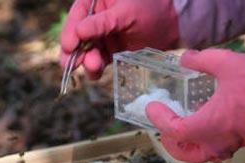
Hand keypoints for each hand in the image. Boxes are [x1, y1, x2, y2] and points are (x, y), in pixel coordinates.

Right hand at [60, 0, 179, 79]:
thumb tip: (79, 32)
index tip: (69, 46)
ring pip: (87, 51)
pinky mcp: (111, 52)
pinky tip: (96, 73)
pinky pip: (99, 61)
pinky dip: (95, 69)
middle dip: (75, 51)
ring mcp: (103, 36)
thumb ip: (102, 23)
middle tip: (72, 64)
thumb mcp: (126, 13)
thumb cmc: (151, 8)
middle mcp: (96, 19)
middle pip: (78, 36)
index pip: (78, 15)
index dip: (70, 32)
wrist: (175, 23)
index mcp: (97, 2)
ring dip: (86, 61)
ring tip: (94, 66)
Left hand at [146, 49, 244, 162]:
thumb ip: (199, 60)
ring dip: (190, 145)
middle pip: (187, 154)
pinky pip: (220, 147)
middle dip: (173, 145)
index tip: (152, 108)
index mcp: (209, 126)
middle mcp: (219, 140)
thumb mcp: (224, 63)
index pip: (174, 130)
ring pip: (205, 154)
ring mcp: (234, 142)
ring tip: (184, 128)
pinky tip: (208, 120)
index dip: (159, 120)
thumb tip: (183, 58)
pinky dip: (208, 140)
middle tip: (164, 132)